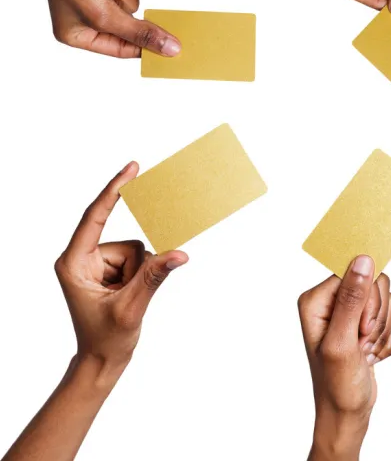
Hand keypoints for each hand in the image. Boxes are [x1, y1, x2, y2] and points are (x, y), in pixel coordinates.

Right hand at [38, 0, 180, 58]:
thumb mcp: (108, 15)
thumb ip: (140, 34)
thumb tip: (169, 50)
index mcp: (75, 34)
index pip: (119, 49)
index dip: (143, 47)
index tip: (168, 47)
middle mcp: (82, 17)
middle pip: (127, 26)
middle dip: (124, 9)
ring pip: (129, 3)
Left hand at [55, 162, 187, 378]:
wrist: (101, 361)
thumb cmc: (105, 340)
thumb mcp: (131, 308)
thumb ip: (154, 277)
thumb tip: (180, 253)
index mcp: (73, 262)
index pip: (94, 217)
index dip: (114, 191)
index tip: (132, 168)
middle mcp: (81, 258)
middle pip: (127, 243)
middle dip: (138, 269)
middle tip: (127, 296)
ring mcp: (96, 264)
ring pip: (138, 251)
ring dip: (141, 275)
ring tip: (126, 302)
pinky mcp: (110, 270)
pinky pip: (140, 260)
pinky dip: (142, 277)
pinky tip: (128, 298)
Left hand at [299, 256, 390, 460]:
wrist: (347, 414)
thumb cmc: (335, 386)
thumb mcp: (342, 342)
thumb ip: (352, 299)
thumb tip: (363, 259)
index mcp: (317, 299)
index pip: (355, 271)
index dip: (367, 299)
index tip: (362, 327)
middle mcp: (332, 301)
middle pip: (375, 283)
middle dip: (377, 318)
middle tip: (362, 343)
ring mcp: (351, 311)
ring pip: (387, 300)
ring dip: (383, 331)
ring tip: (365, 352)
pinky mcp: (367, 322)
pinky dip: (388, 339)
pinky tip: (372, 356)